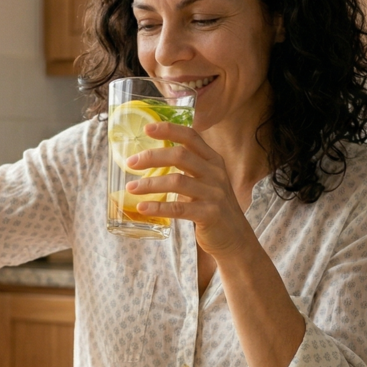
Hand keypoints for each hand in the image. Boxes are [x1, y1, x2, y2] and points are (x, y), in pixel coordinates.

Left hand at [124, 122, 253, 257]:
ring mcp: (214, 193)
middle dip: (152, 157)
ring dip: (150, 184)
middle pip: (180, 156)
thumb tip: (152, 158)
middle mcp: (215, 173)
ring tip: (130, 187)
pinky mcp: (210, 214)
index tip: (147, 128)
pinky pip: (179, 208)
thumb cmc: (213, 207)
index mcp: (213, 160)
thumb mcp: (206, 182)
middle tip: (130, 162)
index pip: (191, 137)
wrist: (235, 238)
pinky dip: (158, 207)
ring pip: (177, 181)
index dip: (169, 130)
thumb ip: (188, 169)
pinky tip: (143, 208)